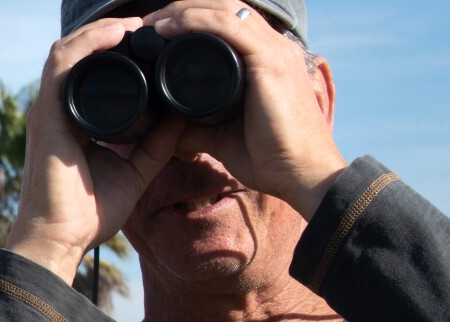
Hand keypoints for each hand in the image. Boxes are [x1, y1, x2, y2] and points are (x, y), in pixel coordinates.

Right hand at [8, 16, 184, 283]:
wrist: (60, 239)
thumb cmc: (88, 213)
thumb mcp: (136, 170)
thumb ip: (157, 144)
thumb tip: (184, 118)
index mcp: (75, 118)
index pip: (93, 69)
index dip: (121, 49)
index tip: (157, 42)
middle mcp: (58, 108)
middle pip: (82, 52)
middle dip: (115, 32)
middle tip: (152, 25)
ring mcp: (49, 109)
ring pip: (70, 48)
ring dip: (103, 29)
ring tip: (137, 23)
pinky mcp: (45, 114)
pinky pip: (62, 63)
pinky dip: (89, 43)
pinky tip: (118, 33)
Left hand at [146, 0, 347, 217]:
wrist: (302, 176)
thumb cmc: (271, 157)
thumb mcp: (222, 137)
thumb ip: (196, 128)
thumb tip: (165, 129)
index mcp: (265, 58)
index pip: (226, 21)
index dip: (190, 17)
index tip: (154, 31)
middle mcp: (273, 46)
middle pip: (223, 7)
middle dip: (181, 8)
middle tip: (146, 23)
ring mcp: (274, 51)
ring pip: (223, 9)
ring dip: (182, 10)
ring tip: (151, 22)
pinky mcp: (270, 62)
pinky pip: (228, 27)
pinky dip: (195, 21)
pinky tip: (168, 28)